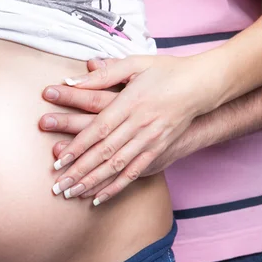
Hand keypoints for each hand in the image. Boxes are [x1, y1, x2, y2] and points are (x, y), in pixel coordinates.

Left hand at [40, 54, 218, 205]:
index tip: (59, 159)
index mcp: (131, 102)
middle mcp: (140, 124)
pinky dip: (116, 186)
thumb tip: (73, 79)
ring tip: (72, 194)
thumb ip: (105, 73)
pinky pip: (134, 172)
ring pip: (117, 166)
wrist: (202, 86)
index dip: (78, 145)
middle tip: (58, 185)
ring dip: (94, 182)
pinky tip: (98, 198)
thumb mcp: (136, 63)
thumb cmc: (166, 71)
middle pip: (105, 152)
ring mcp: (150, 140)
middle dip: (80, 170)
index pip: (99, 128)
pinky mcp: (158, 150)